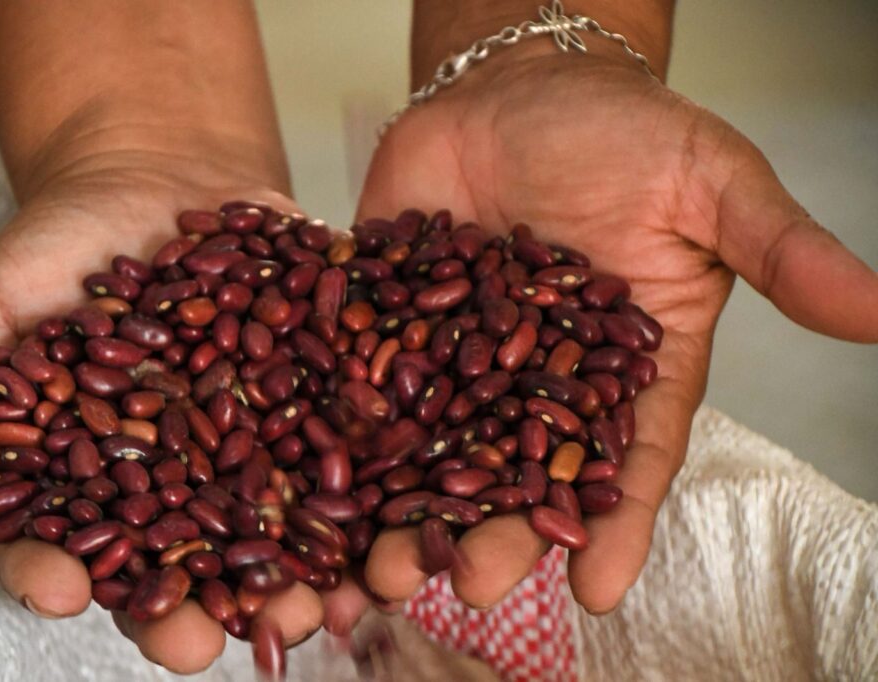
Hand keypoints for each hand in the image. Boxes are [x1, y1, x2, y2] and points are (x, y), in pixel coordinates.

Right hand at [0, 155, 322, 672]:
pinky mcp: (317, 399)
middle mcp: (182, 476)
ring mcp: (255, 443)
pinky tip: (375, 521)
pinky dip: (364, 487)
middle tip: (200, 642)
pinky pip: (344, 448)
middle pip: (185, 563)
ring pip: (276, 528)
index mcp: (99, 474)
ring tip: (305, 607)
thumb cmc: (58, 249)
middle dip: (194, 610)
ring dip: (291, 576)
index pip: (71, 544)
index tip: (64, 594)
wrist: (152, 176)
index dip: (59, 575)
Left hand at [331, 53, 877, 622]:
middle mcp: (537, 378)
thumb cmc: (625, 133)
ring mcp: (456, 356)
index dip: (614, 522)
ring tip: (383, 569)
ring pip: (433, 446)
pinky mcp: (387, 323)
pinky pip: (362, 382)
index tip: (596, 591)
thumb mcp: (710, 183)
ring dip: (410, 509)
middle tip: (468, 588)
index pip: (626, 453)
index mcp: (622, 361)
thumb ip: (781, 249)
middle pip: (518, 471)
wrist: (518, 83)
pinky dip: (342, 432)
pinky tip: (320, 487)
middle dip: (495, 533)